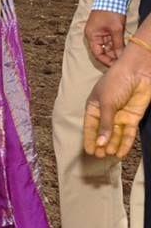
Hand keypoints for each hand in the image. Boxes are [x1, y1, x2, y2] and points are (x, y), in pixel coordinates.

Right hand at [84, 43, 150, 158]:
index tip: (89, 151)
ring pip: (116, 135)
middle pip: (103, 132)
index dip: (89, 138)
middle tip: (100, 156)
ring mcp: (120, 115)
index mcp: (94, 106)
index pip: (90, 126)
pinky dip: (125, 143)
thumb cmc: (116, 81)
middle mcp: (106, 113)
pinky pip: (128, 133)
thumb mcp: (106, 103)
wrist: (138, 71)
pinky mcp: (133, 117)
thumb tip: (101, 142)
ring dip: (113, 145)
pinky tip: (121, 152)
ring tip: (110, 155)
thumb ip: (105, 124)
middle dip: (101, 144)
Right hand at [85, 9, 125, 66]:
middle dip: (111, 57)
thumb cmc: (110, 11)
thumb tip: (120, 57)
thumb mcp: (116, 29)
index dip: (106, 61)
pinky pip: (109, 41)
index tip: (116, 66)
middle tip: (122, 62)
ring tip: (123, 56)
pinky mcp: (104, 30)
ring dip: (114, 51)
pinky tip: (122, 49)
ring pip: (106, 46)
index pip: (97, 53)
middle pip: (101, 51)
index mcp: (91, 36)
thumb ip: (118, 44)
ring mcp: (98, 33)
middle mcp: (93, 35)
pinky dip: (115, 45)